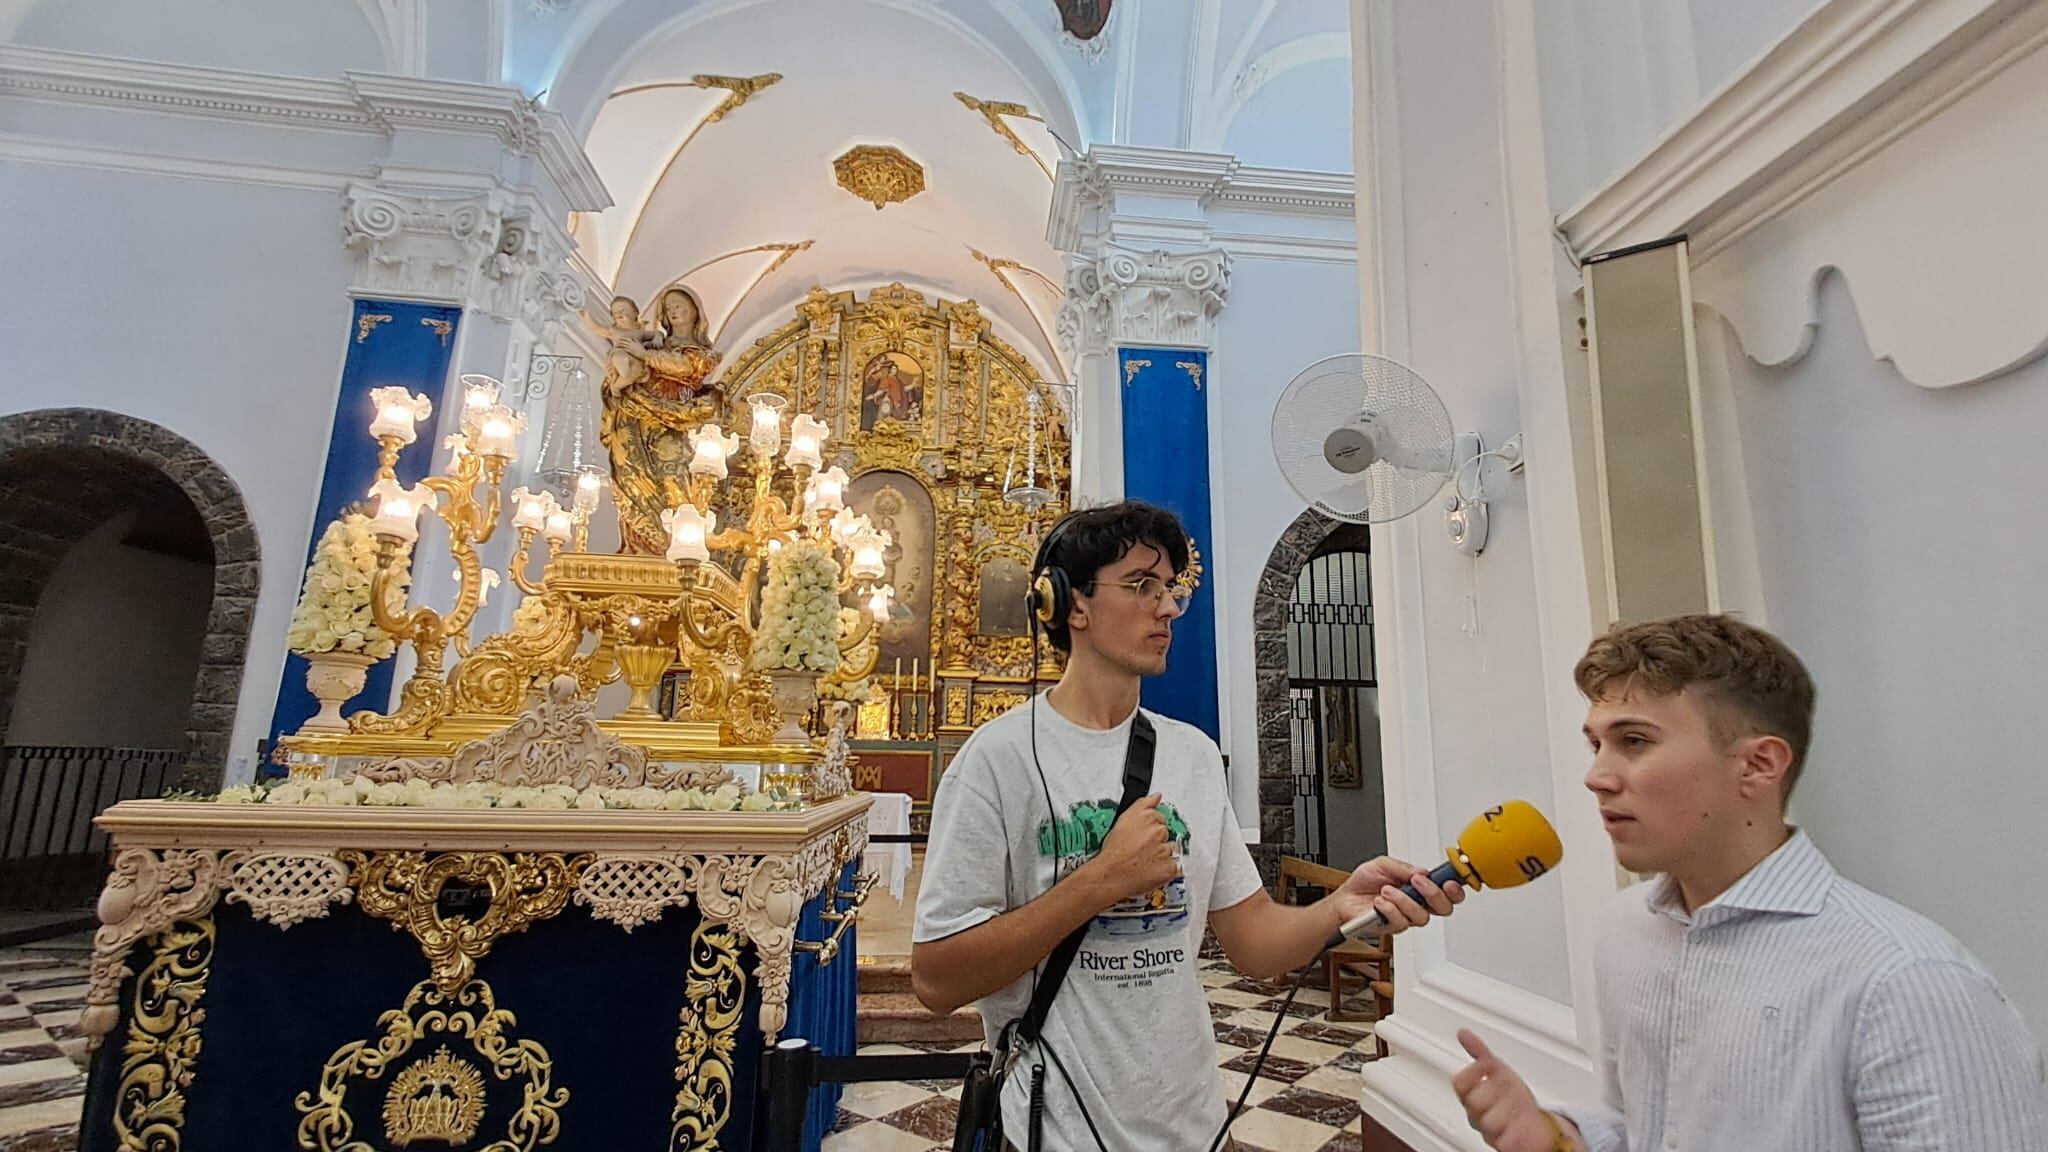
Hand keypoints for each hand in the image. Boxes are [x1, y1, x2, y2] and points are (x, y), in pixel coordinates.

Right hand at [1082, 794, 1179, 905]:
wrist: (1111, 874)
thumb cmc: (1114, 850)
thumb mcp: (1124, 818)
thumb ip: (1144, 803)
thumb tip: (1157, 796)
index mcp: (1150, 818)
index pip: (1160, 818)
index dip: (1150, 828)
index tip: (1143, 835)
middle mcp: (1159, 833)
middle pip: (1166, 834)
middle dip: (1157, 841)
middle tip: (1141, 849)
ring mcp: (1166, 851)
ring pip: (1170, 850)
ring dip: (1161, 855)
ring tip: (1145, 860)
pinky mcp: (1170, 868)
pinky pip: (1176, 867)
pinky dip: (1168, 869)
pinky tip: (1154, 869)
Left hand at [1332, 857, 1463, 933]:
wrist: (1344, 898)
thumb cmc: (1365, 882)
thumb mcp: (1382, 865)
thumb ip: (1403, 867)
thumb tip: (1423, 872)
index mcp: (1420, 888)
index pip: (1447, 892)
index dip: (1455, 889)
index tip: (1449, 881)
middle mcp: (1417, 904)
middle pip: (1443, 908)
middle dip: (1434, 894)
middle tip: (1418, 882)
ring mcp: (1406, 917)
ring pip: (1421, 916)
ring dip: (1404, 900)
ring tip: (1386, 890)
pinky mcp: (1393, 927)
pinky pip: (1400, 923)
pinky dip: (1389, 909)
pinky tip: (1379, 902)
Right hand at [1452, 1030, 1573, 1151]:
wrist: (1534, 1125)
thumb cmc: (1512, 1098)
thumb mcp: (1498, 1071)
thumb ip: (1480, 1053)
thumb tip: (1463, 1033)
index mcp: (1471, 1095)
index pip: (1459, 1083)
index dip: (1473, 1072)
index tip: (1488, 1064)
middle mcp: (1477, 1114)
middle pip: (1475, 1101)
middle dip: (1494, 1089)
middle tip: (1506, 1086)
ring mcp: (1490, 1131)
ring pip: (1490, 1121)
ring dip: (1507, 1109)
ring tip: (1517, 1105)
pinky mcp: (1505, 1146)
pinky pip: (1505, 1141)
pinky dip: (1515, 1131)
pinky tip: (1520, 1122)